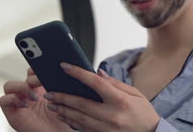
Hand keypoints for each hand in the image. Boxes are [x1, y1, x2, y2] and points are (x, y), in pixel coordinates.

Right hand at [0, 68, 72, 131]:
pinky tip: (26, 104)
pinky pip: (3, 100)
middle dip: (32, 77)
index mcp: (41, 87)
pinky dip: (12, 99)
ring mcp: (19, 102)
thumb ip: (61, 83)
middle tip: (42, 81)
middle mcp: (29, 93)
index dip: (37, 66)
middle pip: (22, 76)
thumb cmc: (63, 119)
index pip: (33, 70)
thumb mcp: (64, 97)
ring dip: (21, 87)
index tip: (46, 67)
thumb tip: (66, 67)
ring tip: (34, 95)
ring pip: (9, 85)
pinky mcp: (12, 113)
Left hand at [44, 62, 159, 131]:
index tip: (65, 67)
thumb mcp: (136, 94)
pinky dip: (71, 122)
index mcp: (121, 101)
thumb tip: (98, 73)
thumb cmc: (144, 113)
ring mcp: (106, 129)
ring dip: (63, 110)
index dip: (79, 74)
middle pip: (81, 104)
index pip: (96, 83)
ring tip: (51, 103)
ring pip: (78, 119)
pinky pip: (82, 129)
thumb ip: (116, 84)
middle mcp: (112, 116)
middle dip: (62, 97)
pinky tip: (63, 115)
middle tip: (48, 92)